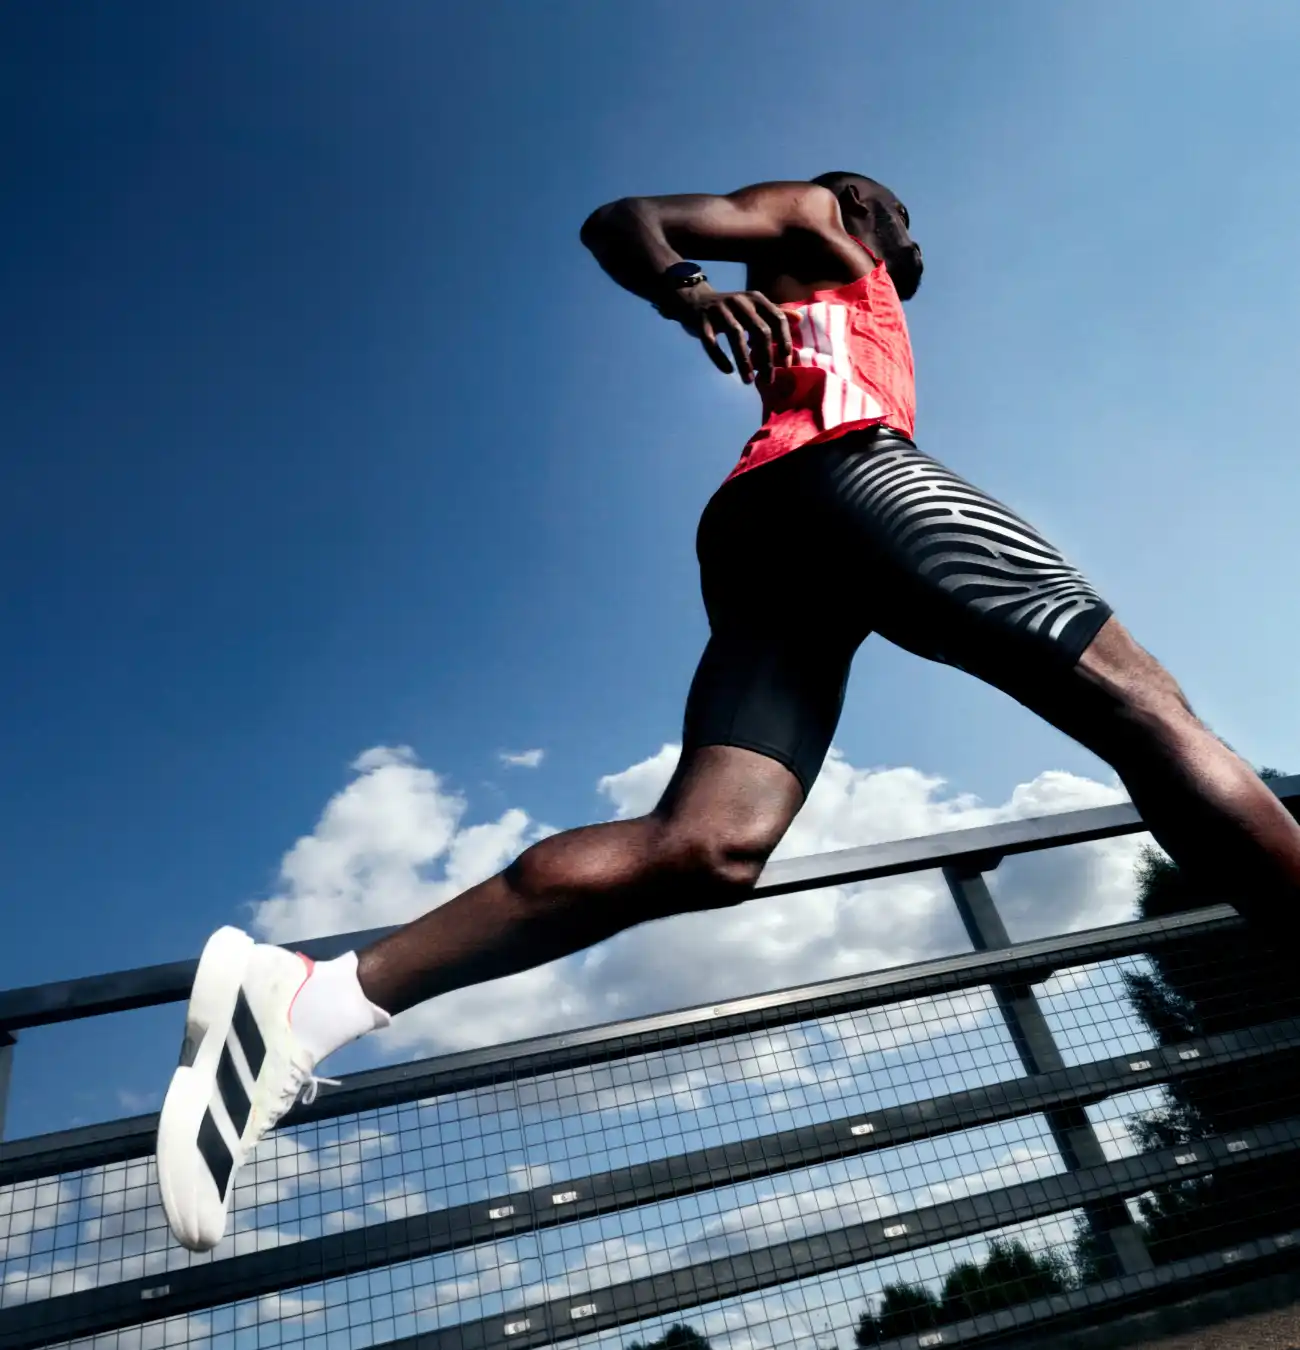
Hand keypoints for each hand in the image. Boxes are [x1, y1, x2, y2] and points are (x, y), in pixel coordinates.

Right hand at [660, 284, 792, 384]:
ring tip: (749, 381)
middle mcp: (740, 301)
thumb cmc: (730, 309)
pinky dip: (720, 358)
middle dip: (766, 358)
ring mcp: (719, 310)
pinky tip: (728, 371)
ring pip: (736, 336)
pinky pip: (711, 342)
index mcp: (756, 299)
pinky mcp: (701, 320)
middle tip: (768, 379)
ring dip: (744, 361)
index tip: (786, 364)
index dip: (784, 342)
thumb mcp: (753, 307)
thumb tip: (799, 318)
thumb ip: (775, 312)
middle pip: (760, 330)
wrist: (695, 300)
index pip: (777, 319)